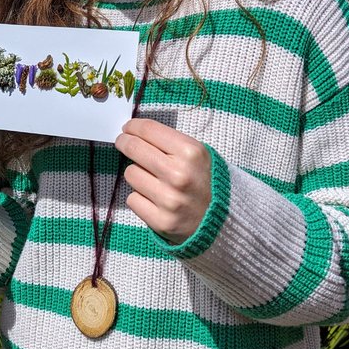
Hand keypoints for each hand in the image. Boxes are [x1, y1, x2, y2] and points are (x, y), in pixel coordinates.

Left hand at [116, 118, 211, 244]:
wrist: (224, 221)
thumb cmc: (206, 183)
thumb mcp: (199, 155)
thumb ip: (171, 143)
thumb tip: (136, 132)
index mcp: (191, 153)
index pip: (149, 130)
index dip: (133, 126)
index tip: (128, 128)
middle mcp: (179, 175)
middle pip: (134, 148)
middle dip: (125, 142)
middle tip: (123, 142)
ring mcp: (169, 200)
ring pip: (130, 174)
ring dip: (137, 174)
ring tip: (153, 179)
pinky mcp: (161, 221)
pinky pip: (132, 199)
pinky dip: (140, 198)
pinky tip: (154, 199)